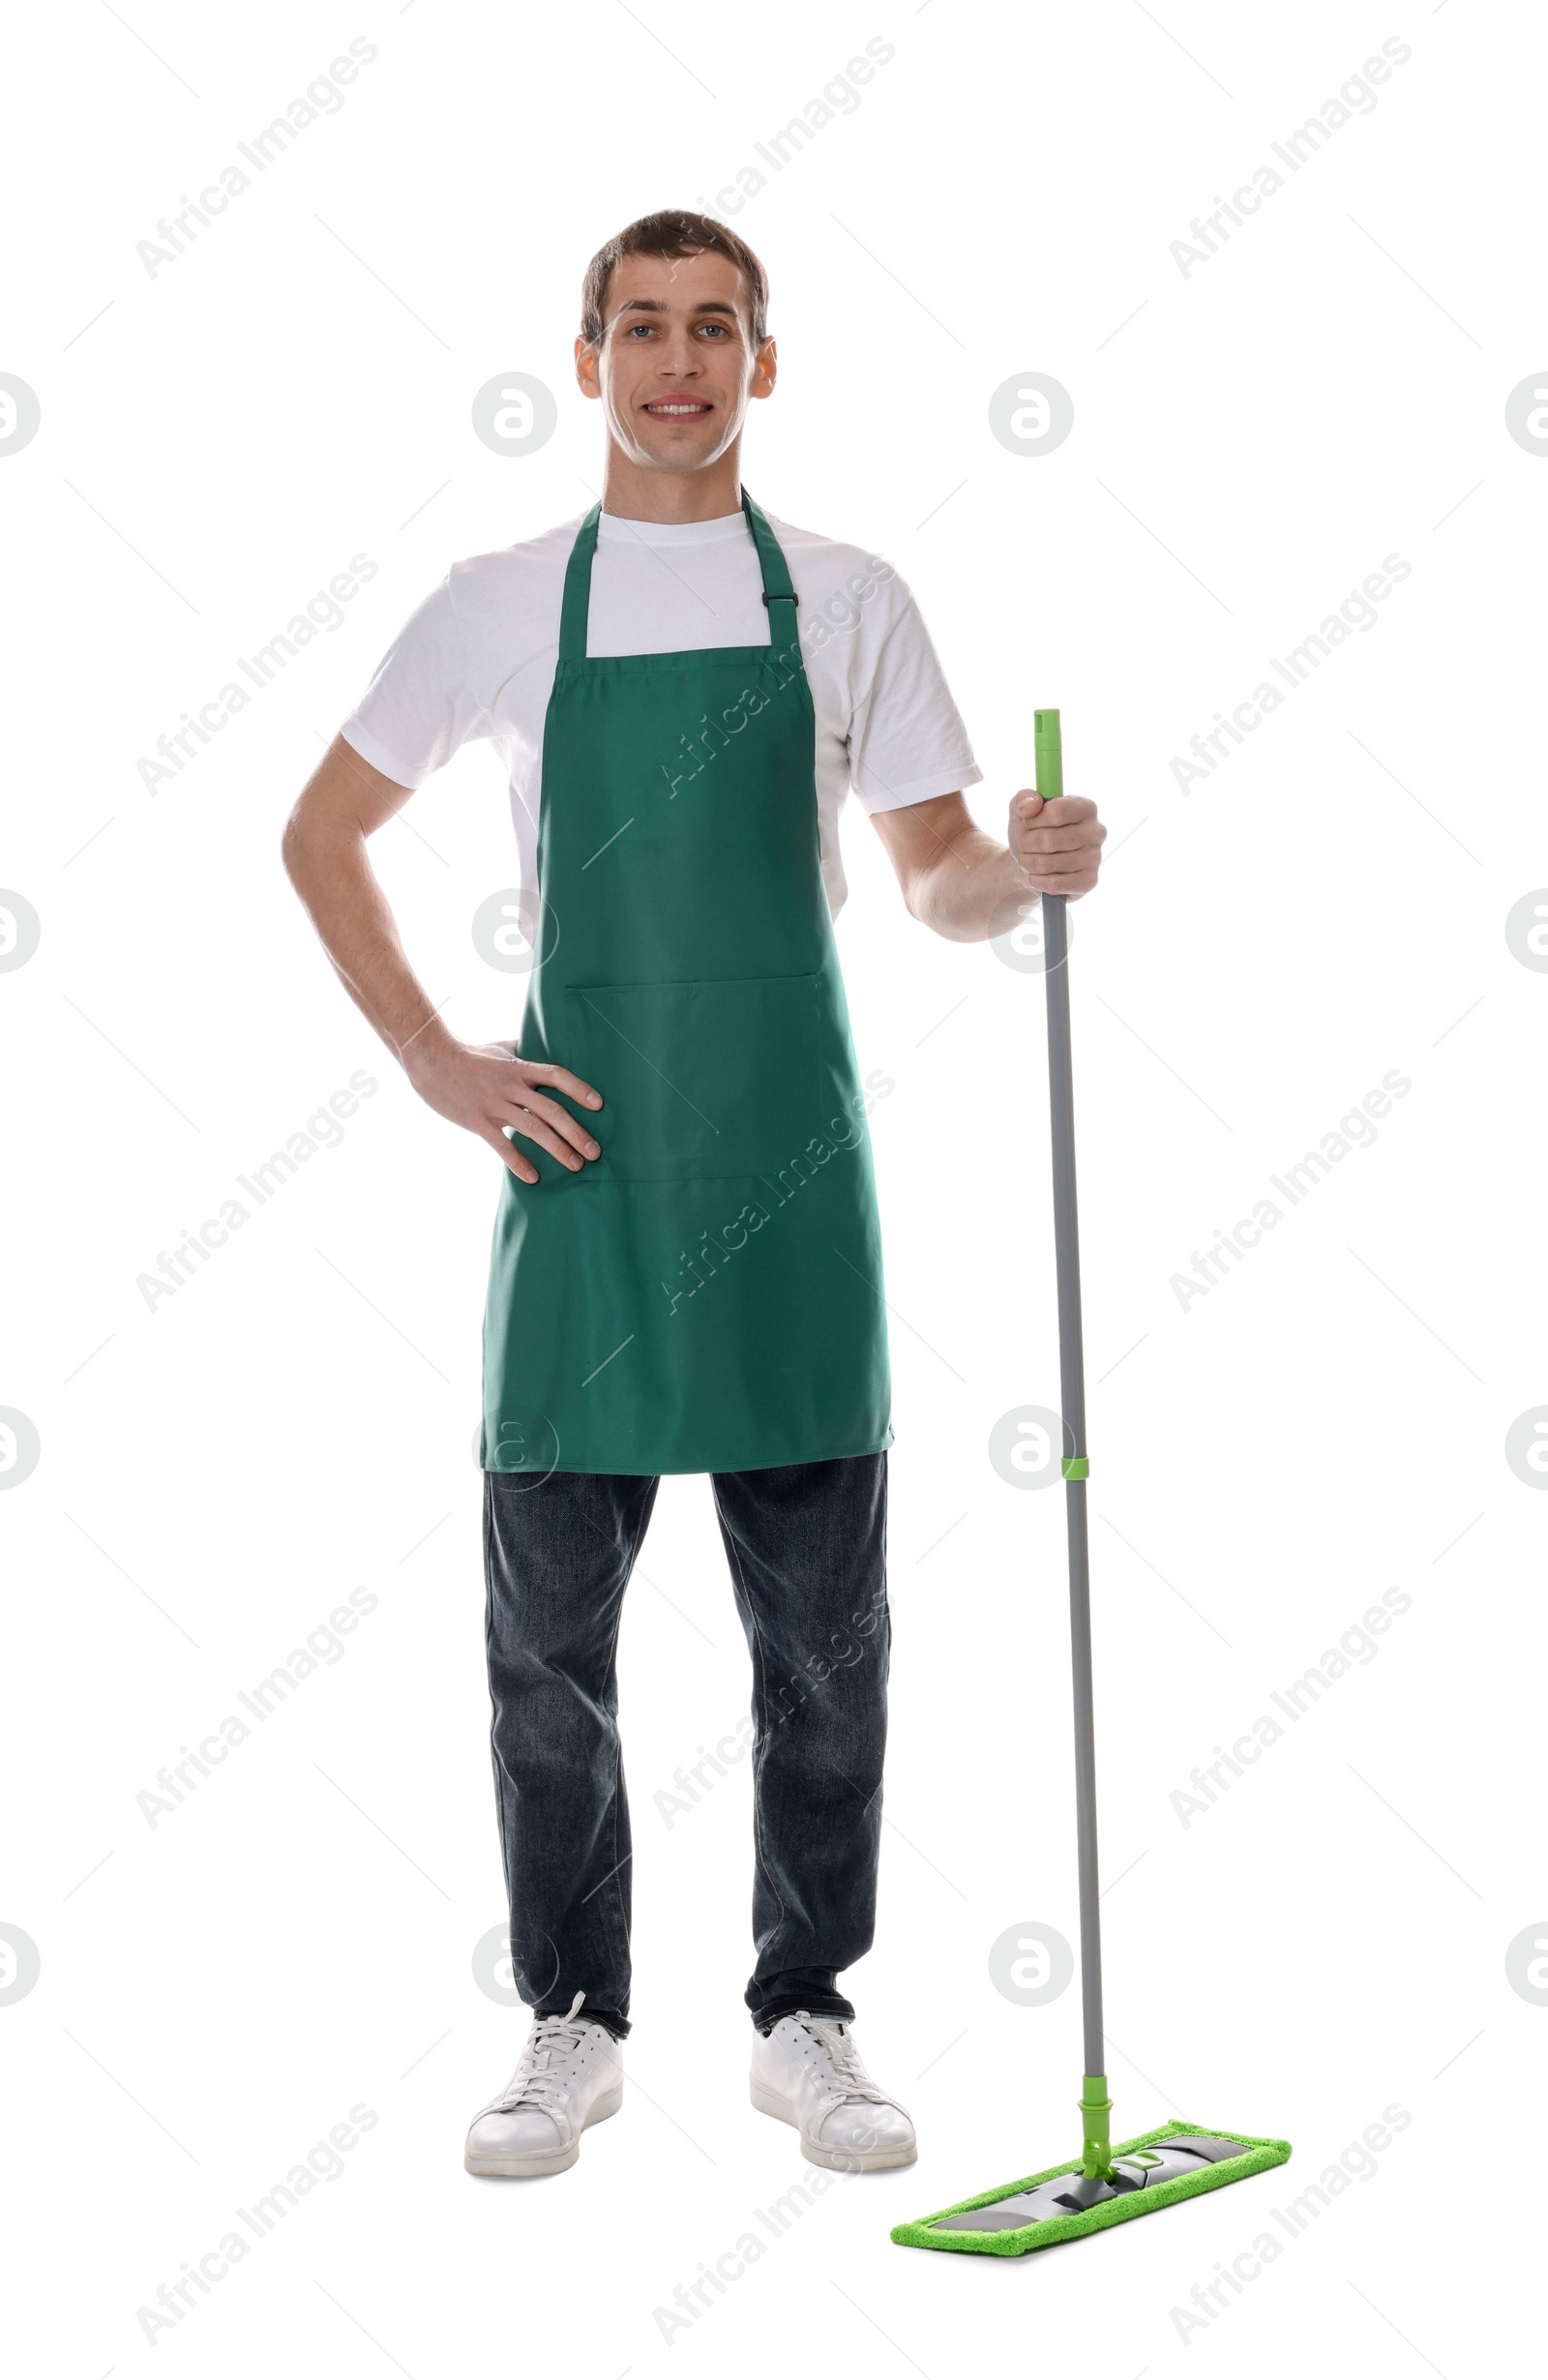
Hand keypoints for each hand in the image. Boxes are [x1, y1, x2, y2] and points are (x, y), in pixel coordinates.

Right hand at [404, 1032, 602, 1183]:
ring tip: (576, 1165)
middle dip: (576, 1132)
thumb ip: (524, 1050)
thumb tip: (542, 1046)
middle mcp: (511, 1086)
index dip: (579, 1089)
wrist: (431, 1060)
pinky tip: (533, 1178)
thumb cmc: (469, 1055)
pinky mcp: (477, 1121)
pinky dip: (518, 1163)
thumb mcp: (500, 1048)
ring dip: (557, 1149)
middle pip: (551, 1110)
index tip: (599, 1105)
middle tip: (595, 1152)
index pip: (556, 1076)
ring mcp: (494, 1104)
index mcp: (520, 1068)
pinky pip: (502, 1145)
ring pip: (533, 1129)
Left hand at [1008, 791, 1106, 901]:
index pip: (1057, 812)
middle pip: (1049, 840)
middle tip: (1024, 845)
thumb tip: (1032, 804)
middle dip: (1027, 844)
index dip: (1034, 820)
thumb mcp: (1021, 811)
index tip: (1028, 823)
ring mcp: (1095, 858)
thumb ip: (1023, 799)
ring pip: (1048, 864)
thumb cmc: (1031, 833)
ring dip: (1028, 863)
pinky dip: (1037, 881)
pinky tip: (1036, 876)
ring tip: (1027, 860)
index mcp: (1086, 807)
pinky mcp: (1089, 881)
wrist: (1031, 865)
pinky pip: (1055, 885)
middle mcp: (1096, 831)